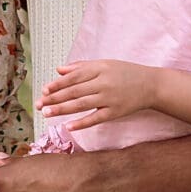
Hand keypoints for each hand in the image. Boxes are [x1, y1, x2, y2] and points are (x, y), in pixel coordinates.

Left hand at [37, 60, 156, 130]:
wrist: (151, 85)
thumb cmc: (125, 73)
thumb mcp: (105, 64)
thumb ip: (81, 66)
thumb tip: (59, 69)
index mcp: (99, 68)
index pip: (73, 77)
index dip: (57, 84)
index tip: (44, 90)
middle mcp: (103, 82)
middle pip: (74, 91)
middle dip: (54, 98)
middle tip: (39, 104)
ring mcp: (109, 98)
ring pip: (81, 104)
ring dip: (62, 110)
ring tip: (47, 113)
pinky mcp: (115, 112)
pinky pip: (96, 118)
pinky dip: (82, 123)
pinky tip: (69, 127)